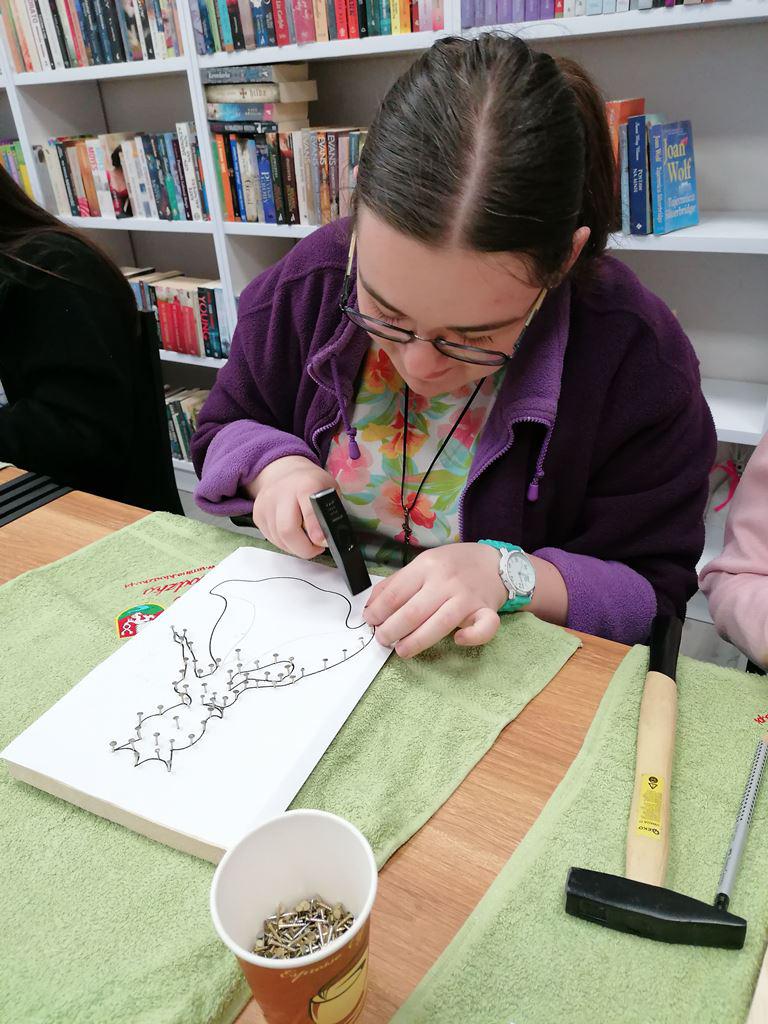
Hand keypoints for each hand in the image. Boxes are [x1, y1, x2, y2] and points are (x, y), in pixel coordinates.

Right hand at [245, 456, 336, 558]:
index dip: (315, 529)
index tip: (322, 542)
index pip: (308, 510)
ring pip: (279, 539)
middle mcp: (282, 492)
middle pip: (287, 530)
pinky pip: (271, 538)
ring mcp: (266, 504)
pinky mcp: (257, 514)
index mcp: (306, 484)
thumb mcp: (330, 488)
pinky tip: (293, 535)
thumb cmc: (311, 483)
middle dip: (304, 548)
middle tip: (316, 548)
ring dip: (295, 547)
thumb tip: (329, 537)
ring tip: (306, 541)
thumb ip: (332, 511)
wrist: (282, 471)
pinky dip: (284, 543)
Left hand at [363, 543, 506, 657]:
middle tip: (383, 640)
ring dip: (416, 641)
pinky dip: (470, 637)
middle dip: (391, 630)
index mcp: (426, 566)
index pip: (395, 594)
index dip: (378, 612)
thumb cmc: (453, 565)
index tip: (371, 622)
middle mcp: (446, 581)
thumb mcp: (423, 563)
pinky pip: (483, 628)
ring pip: (440, 624)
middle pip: (413, 612)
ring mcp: (467, 597)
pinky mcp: (487, 611)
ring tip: (402, 650)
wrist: (494, 562)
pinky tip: (457, 640)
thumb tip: (371, 606)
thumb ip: (396, 582)